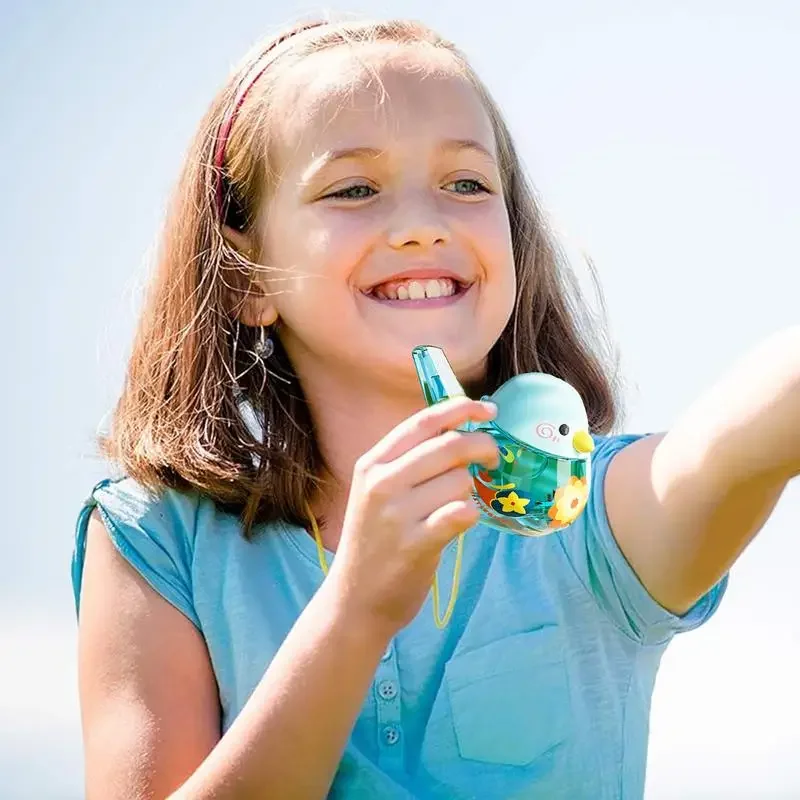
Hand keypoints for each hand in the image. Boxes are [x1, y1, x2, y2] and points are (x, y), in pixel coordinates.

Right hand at [328, 397, 499, 634]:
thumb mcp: (377, 492)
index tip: (488, 409)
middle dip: (483, 447)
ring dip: (470, 491)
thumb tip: (460, 430)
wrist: (355, 600)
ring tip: (455, 507)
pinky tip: (460, 523)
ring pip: (460, 481)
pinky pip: (462, 513)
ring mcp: (397, 515)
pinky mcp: (416, 545)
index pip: (423, 422)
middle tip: (493, 459)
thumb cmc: (375, 541)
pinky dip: (470, 514)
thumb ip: (409, 461)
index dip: (461, 409)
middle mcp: (381, 483)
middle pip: (450, 446)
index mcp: (372, 464)